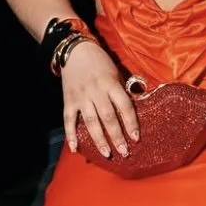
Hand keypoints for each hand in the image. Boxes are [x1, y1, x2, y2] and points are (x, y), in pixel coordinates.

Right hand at [60, 40, 139, 158]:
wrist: (75, 52)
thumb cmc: (100, 62)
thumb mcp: (116, 72)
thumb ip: (122, 90)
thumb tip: (134, 109)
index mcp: (111, 84)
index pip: (124, 106)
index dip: (131, 123)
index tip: (136, 138)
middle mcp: (96, 91)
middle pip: (108, 117)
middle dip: (117, 136)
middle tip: (124, 152)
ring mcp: (81, 97)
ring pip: (91, 122)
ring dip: (99, 140)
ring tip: (107, 154)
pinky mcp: (68, 101)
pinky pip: (69, 120)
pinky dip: (71, 135)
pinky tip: (75, 149)